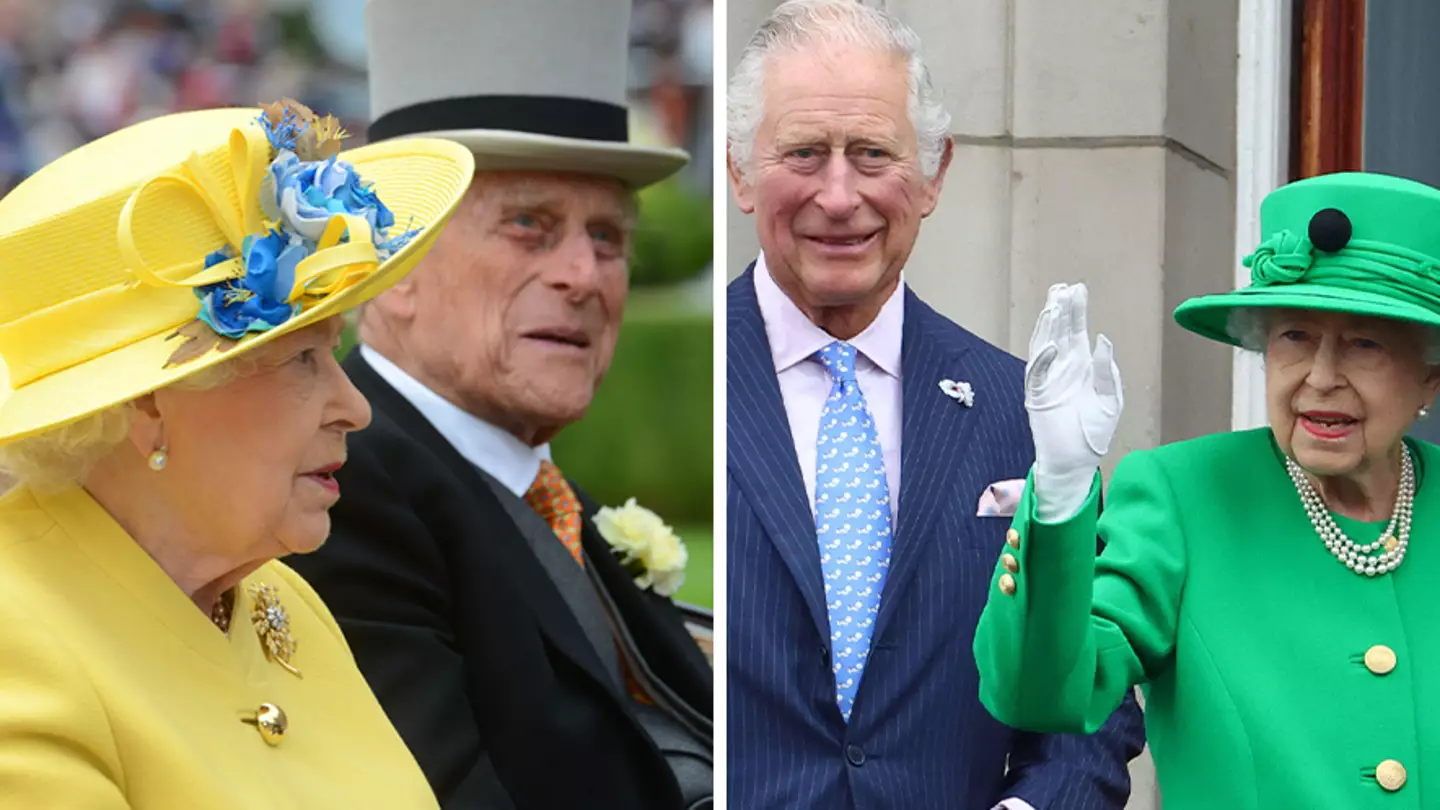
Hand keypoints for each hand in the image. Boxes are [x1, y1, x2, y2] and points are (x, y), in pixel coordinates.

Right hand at [1024, 283, 1122, 521]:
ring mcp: (1047, 380)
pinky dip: (1042, 359)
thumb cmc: (1094, 432)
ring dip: (1047, 326)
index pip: (1077, 330)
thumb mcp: (1111, 399)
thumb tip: (1102, 340)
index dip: (1077, 310)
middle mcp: (1062, 367)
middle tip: (1062, 288)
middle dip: (1060, 310)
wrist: (1077, 460)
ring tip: (1053, 306)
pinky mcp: (1036, 396)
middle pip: (1058, 331)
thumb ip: (1106, 370)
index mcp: (1081, 365)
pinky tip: (1053, 345)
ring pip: (1043, 345)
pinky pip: (1036, 373)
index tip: (1077, 288)